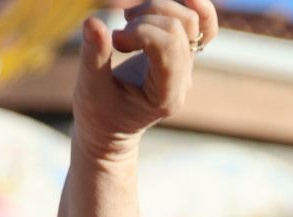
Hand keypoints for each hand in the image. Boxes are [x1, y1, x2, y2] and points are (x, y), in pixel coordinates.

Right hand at [72, 0, 218, 160]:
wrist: (112, 129)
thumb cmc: (99, 113)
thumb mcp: (90, 90)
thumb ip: (94, 57)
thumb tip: (92, 22)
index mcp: (165, 97)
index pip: (167, 48)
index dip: (140, 33)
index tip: (115, 42)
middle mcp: (182, 80)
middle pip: (178, 28)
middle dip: (144, 19)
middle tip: (117, 37)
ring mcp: (186, 66)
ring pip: (189, 20)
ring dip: (156, 8)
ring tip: (129, 20)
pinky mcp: (182, 53)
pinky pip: (202, 25)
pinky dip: (195, 6)